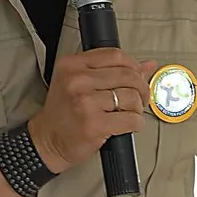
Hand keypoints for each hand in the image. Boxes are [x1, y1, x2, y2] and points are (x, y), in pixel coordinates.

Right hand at [28, 50, 157, 173]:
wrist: (47, 140)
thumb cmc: (64, 112)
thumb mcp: (79, 83)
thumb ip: (112, 71)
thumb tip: (148, 65)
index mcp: (72, 65)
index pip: (115, 56)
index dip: (133, 66)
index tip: (137, 76)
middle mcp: (77, 80)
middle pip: (127, 75)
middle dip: (141, 87)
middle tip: (140, 97)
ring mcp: (85, 102)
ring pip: (131, 96)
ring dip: (138, 107)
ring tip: (131, 112)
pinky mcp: (94, 124)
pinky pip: (130, 118)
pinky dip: (137, 123)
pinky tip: (131, 124)